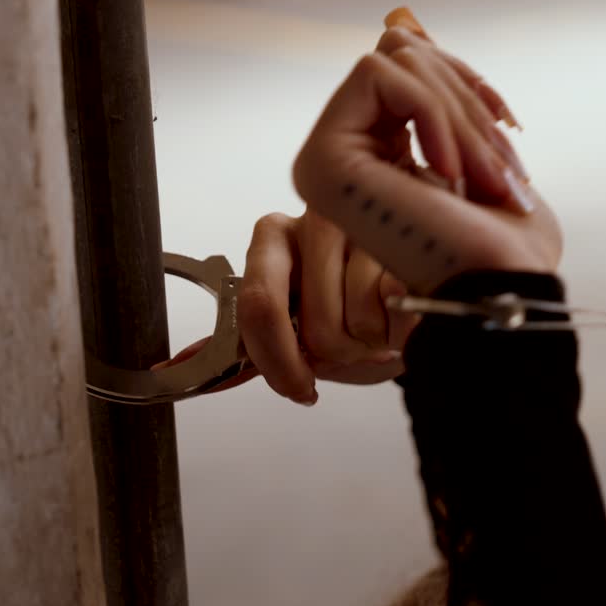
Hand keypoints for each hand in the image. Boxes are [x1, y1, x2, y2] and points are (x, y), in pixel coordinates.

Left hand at [160, 211, 419, 404]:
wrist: (433, 283)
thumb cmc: (359, 306)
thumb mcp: (298, 326)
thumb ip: (248, 344)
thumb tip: (171, 369)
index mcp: (274, 237)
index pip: (258, 306)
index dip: (278, 361)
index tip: (298, 388)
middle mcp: (316, 217)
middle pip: (315, 327)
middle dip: (338, 355)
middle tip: (354, 344)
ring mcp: (367, 221)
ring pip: (358, 321)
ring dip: (375, 341)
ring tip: (384, 321)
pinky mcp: (413, 234)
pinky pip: (397, 308)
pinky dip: (405, 328)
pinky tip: (407, 309)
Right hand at [294, 8, 561, 293]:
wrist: (502, 291)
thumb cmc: (504, 242)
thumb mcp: (478, 150)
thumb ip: (438, 94)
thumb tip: (404, 23)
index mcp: (373, 151)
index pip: (408, 63)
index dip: (465, 82)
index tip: (509, 128)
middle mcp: (340, 153)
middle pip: (402, 51)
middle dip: (468, 99)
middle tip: (504, 169)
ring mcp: (325, 157)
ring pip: (396, 57)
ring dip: (462, 115)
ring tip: (488, 178)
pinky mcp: (322, 159)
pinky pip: (381, 74)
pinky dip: (435, 113)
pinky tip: (454, 173)